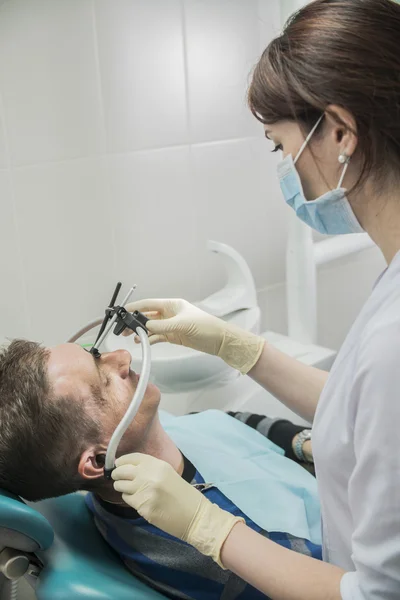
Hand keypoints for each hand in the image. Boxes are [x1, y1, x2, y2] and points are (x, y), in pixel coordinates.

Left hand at [112, 453, 242, 566]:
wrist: (194, 515)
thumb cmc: (183, 494)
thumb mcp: (168, 474)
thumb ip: (150, 469)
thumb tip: (129, 468)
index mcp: (157, 464)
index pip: (131, 458)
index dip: (121, 461)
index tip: (118, 464)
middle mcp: (149, 474)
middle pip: (122, 471)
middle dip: (117, 474)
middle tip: (117, 478)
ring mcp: (144, 490)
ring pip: (121, 486)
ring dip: (122, 487)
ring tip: (129, 490)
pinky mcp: (142, 506)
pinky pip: (127, 499)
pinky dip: (129, 499)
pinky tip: (138, 500)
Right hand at [124, 298, 264, 373]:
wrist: (219, 340)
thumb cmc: (205, 327)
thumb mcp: (181, 325)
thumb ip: (162, 327)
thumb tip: (145, 327)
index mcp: (172, 304)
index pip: (149, 303)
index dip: (135, 307)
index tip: (123, 311)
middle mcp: (170, 313)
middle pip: (147, 315)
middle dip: (135, 321)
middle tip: (122, 328)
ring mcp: (171, 325)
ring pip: (151, 327)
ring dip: (141, 331)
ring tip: (130, 337)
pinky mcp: (174, 335)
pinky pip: (157, 336)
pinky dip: (149, 339)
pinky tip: (142, 342)